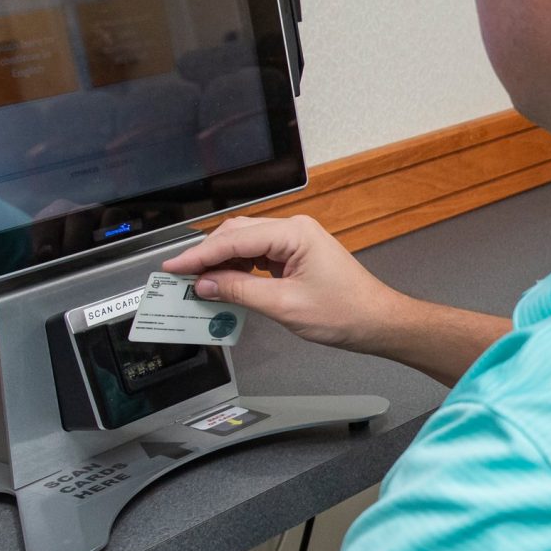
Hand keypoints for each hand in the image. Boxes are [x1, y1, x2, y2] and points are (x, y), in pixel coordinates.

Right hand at [163, 214, 401, 352]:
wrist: (377, 321)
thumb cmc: (345, 312)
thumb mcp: (285, 305)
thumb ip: (240, 291)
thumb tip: (206, 283)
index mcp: (294, 233)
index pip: (234, 239)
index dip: (199, 255)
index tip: (173, 267)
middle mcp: (294, 229)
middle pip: (237, 235)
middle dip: (207, 255)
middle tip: (180, 277)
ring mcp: (296, 241)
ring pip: (245, 244)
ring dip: (221, 262)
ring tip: (198, 283)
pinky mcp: (296, 255)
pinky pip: (258, 256)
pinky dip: (238, 268)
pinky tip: (225, 283)